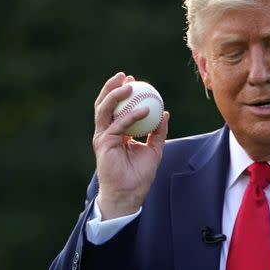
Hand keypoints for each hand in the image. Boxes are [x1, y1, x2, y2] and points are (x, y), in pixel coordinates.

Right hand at [92, 72, 169, 218]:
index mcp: (116, 133)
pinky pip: (119, 125)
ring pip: (104, 110)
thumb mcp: (154, 150)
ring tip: (129, 84)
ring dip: (115, 94)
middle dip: (112, 87)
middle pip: (105, 104)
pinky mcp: (104, 143)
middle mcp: (106, 133)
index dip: (121, 92)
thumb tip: (165, 113)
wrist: (129, 194)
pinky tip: (144, 109)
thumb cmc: (139, 175)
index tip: (134, 80)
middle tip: (126, 76)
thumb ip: (158, 132)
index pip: (115, 107)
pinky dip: (131, 116)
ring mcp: (103, 137)